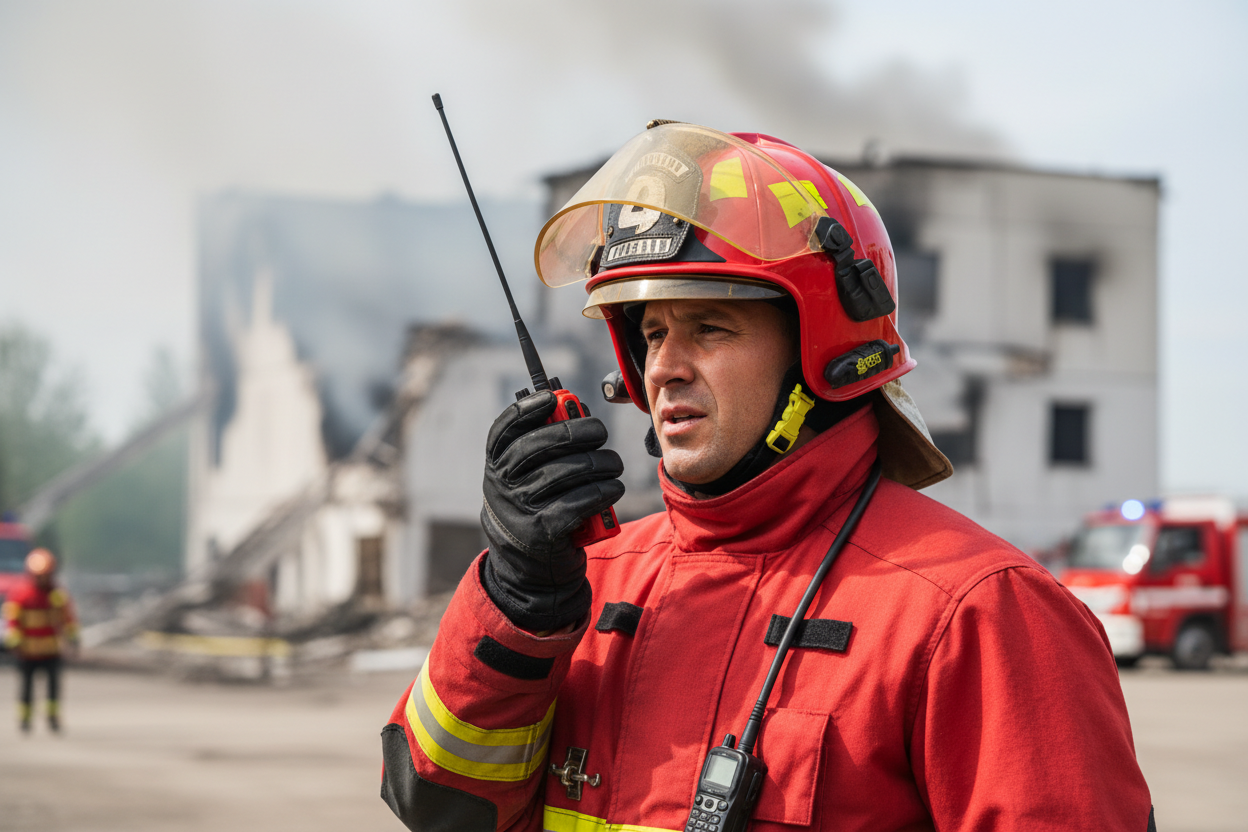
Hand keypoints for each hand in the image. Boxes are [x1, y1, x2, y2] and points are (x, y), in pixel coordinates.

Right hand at [480, 391, 623, 631]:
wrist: (530, 572)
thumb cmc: (538, 511)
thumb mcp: (528, 482)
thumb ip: (544, 449)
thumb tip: (572, 408)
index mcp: (496, 466)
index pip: (505, 429)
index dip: (527, 408)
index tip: (553, 397)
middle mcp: (501, 485)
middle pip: (539, 444)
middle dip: (576, 431)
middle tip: (600, 432)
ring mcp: (518, 509)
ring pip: (565, 472)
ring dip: (599, 464)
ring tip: (614, 465)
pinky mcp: (541, 532)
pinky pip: (578, 502)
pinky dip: (602, 492)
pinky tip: (613, 489)